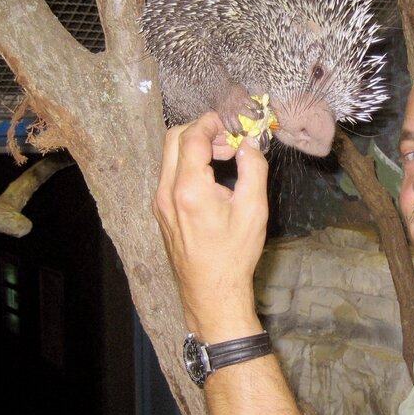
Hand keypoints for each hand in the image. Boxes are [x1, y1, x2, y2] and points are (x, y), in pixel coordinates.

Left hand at [154, 112, 268, 341]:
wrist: (211, 292)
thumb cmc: (234, 254)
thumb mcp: (254, 210)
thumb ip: (253, 169)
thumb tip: (249, 142)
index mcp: (189, 189)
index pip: (192, 137)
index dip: (211, 123)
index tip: (231, 123)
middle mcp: (166, 192)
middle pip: (173, 139)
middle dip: (201, 130)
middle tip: (228, 140)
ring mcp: (160, 203)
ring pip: (169, 156)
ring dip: (194, 147)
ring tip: (224, 159)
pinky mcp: (161, 212)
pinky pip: (169, 174)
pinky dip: (188, 164)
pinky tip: (212, 178)